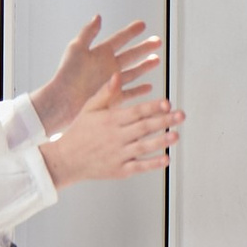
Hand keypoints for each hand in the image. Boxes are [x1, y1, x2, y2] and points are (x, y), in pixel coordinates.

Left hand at [33, 16, 161, 133]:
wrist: (62, 102)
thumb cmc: (66, 76)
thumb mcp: (76, 49)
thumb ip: (88, 33)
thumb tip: (97, 17)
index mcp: (100, 54)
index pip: (120, 39)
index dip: (131, 32)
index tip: (142, 25)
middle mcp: (107, 67)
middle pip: (131, 54)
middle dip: (144, 47)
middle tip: (157, 41)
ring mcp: (110, 82)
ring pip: (133, 72)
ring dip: (145, 66)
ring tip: (156, 60)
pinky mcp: (112, 97)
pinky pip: (130, 92)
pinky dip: (140, 89)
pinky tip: (147, 86)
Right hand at [46, 69, 182, 189]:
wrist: (65, 160)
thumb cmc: (79, 132)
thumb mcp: (89, 109)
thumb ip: (106, 93)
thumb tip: (117, 75)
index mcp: (110, 120)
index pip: (135, 112)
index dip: (152, 107)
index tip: (167, 103)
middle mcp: (115, 137)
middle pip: (143, 128)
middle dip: (164, 121)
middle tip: (181, 115)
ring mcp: (118, 155)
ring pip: (143, 147)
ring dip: (161, 141)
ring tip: (176, 135)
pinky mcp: (119, 170)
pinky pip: (138, 166)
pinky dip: (153, 164)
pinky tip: (166, 159)